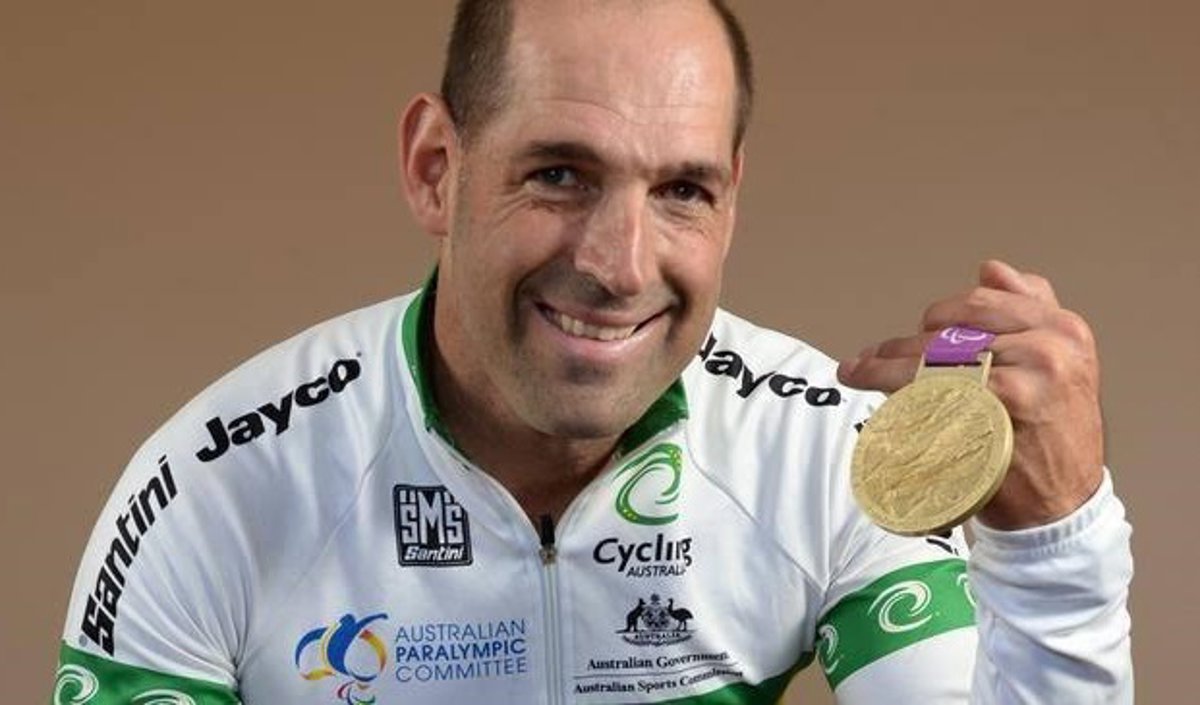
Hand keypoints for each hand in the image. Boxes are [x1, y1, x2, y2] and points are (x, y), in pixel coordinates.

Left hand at [837, 260, 1104, 529]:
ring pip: (932, 357)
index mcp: (1064, 328)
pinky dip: (890, 388)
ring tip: (859, 369)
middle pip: (951, 330)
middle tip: (873, 355)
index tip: (917, 326)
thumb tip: (990, 268)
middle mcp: (1049, 348)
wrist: (1062, 508)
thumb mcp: (1062, 363)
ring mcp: (1023, 378)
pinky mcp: (995, 410)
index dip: (939, 315)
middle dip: (907, 342)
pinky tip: (868, 388)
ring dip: (885, 363)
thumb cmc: (1053, 434)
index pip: (982, 303)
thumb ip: (1031, 310)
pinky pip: (927, 389)